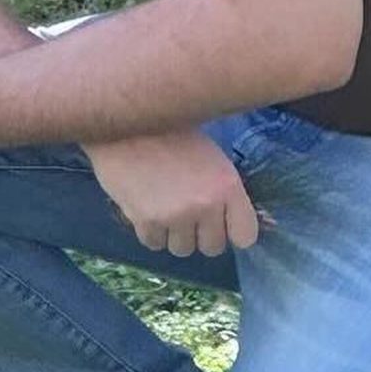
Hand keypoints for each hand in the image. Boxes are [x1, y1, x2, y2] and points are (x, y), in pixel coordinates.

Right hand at [84, 129, 259, 256]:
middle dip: (201, 234)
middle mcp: (205, 206)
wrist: (126, 122)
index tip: (221, 223)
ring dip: (175, 235)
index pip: (245, 236)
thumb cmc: (171, 133)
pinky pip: (154, 243)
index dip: (232, 231)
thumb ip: (222, 192)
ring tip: (164, 211)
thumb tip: (227, 221)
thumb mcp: (211, 158)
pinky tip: (146, 212)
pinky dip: (152, 232)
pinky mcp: (144, 220)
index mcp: (227, 187)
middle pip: (213, 247)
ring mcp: (174, 215)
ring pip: (183, 249)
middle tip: (188, 216)